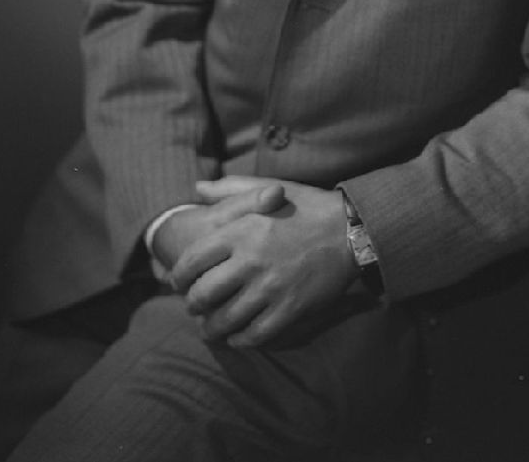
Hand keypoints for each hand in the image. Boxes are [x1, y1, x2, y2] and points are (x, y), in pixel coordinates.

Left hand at [168, 178, 356, 347]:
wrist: (350, 230)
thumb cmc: (306, 207)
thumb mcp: (267, 190)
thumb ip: (229, 190)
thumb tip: (197, 188)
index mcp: (241, 231)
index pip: (192, 261)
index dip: (179, 276)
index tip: (178, 282)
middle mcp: (251, 261)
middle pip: (203, 296)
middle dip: (193, 305)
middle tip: (194, 306)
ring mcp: (270, 289)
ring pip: (225, 320)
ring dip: (212, 328)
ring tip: (210, 328)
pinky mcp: (288, 310)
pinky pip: (254, 335)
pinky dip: (240, 339)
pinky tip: (238, 335)